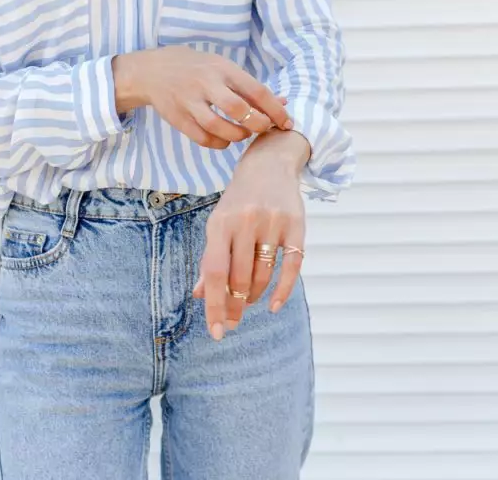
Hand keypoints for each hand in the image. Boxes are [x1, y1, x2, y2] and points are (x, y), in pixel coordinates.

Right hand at [112, 47, 291, 148]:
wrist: (151, 71)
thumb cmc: (196, 69)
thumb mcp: (222, 68)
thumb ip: (250, 87)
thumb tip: (282, 103)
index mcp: (222, 68)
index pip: (256, 91)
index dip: (275, 110)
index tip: (286, 123)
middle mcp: (206, 83)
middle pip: (238, 109)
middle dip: (258, 124)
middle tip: (263, 130)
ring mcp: (189, 101)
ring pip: (219, 127)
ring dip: (238, 136)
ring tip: (243, 135)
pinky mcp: (178, 118)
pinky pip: (203, 138)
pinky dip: (219, 143)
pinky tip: (225, 140)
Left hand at [193, 129, 310, 339]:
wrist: (269, 164)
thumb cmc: (238, 202)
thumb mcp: (218, 224)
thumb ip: (210, 259)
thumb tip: (200, 295)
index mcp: (220, 223)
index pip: (213, 272)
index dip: (214, 305)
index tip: (216, 332)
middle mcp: (245, 222)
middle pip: (239, 278)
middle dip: (235, 306)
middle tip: (233, 320)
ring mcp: (272, 223)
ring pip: (263, 275)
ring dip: (255, 296)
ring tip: (249, 302)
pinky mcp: (296, 225)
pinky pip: (291, 266)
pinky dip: (282, 290)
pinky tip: (272, 305)